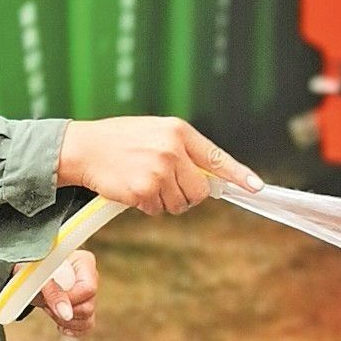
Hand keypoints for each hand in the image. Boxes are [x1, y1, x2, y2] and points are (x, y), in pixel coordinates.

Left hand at [32, 248, 97, 336]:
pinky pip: (86, 326)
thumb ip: (51, 290)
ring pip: (88, 319)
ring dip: (65, 321)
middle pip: (89, 306)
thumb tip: (65, 312)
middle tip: (46, 303)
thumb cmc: (33, 266)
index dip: (69, 300)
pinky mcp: (83, 308)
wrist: (28, 271)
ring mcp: (88, 294)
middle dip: (63, 311)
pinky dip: (71, 329)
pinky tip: (58, 323)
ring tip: (49, 308)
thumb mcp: (37, 273)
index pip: (88, 288)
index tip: (50, 302)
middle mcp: (90, 277)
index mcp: (83, 261)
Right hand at [56, 117, 261, 214]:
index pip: (215, 156)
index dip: (238, 174)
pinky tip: (132, 189)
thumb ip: (182, 151)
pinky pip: (158, 210)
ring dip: (164, 201)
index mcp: (177, 131)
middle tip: (164, 184)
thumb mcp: (154, 133)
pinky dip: (147, 206)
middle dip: (186, 194)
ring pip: (180, 204)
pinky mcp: (144, 190)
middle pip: (200, 190)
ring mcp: (159, 170)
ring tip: (143, 181)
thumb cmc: (119, 140)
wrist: (84, 148)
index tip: (256, 187)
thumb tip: (210, 180)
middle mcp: (172, 149)